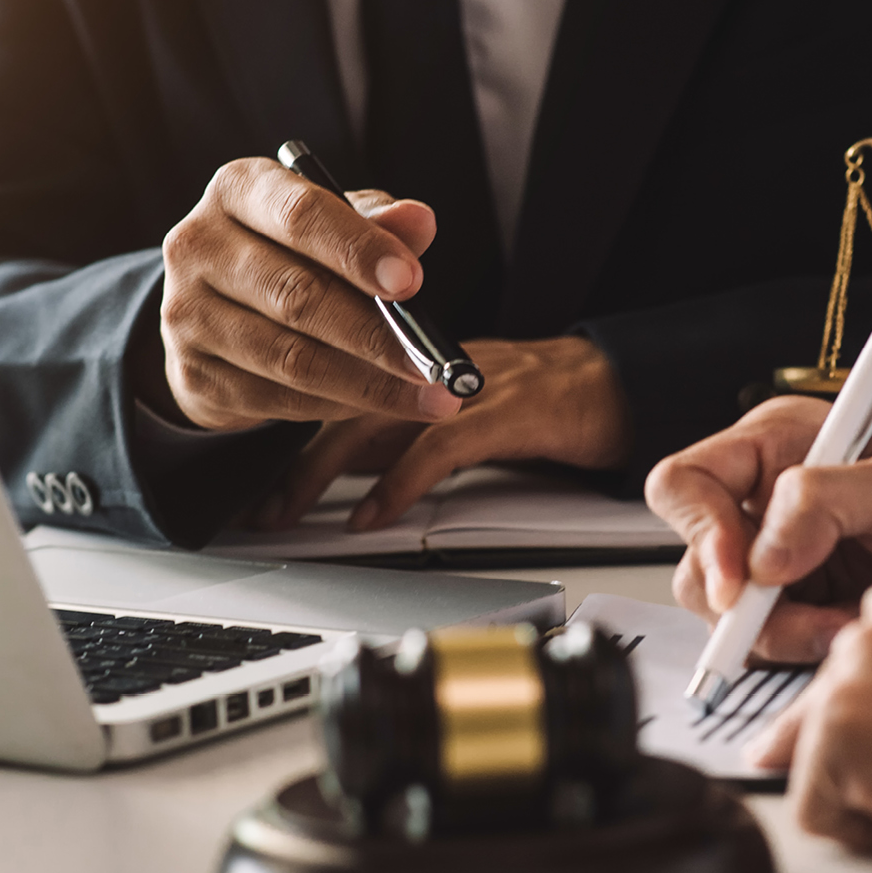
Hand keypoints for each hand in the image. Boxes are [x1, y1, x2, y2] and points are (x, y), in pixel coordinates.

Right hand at [149, 158, 463, 430]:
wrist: (219, 307)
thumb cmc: (292, 252)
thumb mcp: (334, 224)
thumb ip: (377, 222)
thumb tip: (420, 220)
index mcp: (239, 189)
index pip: (300, 215)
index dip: (358, 250)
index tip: (412, 282)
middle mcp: (198, 245)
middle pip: (297, 295)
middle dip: (375, 335)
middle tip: (433, 362)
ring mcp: (186, 313)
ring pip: (290, 358)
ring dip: (368, 384)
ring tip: (427, 395)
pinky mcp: (193, 372)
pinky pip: (277, 399)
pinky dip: (336, 406)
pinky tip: (377, 404)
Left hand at [256, 335, 631, 530]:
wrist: (618, 382)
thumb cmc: (542, 397)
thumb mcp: (456, 403)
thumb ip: (400, 423)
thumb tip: (338, 464)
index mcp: (415, 357)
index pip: (334, 377)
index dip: (287, 423)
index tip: (253, 471)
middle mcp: (433, 363)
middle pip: (340, 397)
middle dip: (292, 455)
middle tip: (260, 504)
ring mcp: (468, 385)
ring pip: (377, 419)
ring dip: (326, 471)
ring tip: (293, 510)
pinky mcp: (508, 411)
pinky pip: (439, 448)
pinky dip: (399, 484)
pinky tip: (372, 515)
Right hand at [644, 396, 871, 662]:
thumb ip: (823, 503)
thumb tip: (758, 560)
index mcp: (779, 446)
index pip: (687, 483)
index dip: (698, 532)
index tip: (740, 579)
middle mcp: (770, 502)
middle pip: (697, 563)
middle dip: (747, 605)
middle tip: (811, 623)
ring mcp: (787, 561)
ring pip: (728, 616)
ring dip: (781, 635)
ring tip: (849, 627)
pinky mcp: (807, 610)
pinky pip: (770, 646)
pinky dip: (805, 653)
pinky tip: (853, 637)